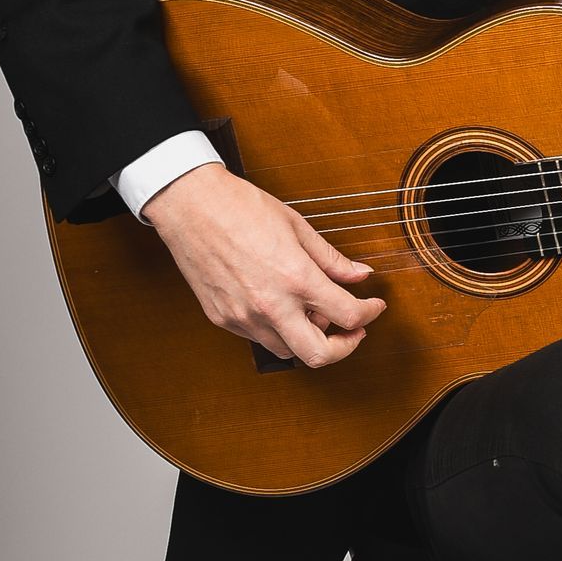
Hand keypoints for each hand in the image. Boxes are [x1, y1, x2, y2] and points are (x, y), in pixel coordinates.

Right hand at [144, 163, 385, 369]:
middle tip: (351, 331)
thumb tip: (359, 275)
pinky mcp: (222, 319)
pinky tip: (280, 307)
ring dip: (307, 338)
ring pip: (288, 351)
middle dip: (343, 348)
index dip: (370, 314)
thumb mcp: (297, 227)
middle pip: (319, 355)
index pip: (349, 315)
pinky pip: (259, 338)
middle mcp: (270, 305)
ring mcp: (243, 317)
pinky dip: (277, 330)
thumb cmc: (239, 207)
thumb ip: (331, 259)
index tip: (373, 307)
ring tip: (311, 313)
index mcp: (295, 278)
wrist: (188, 204)